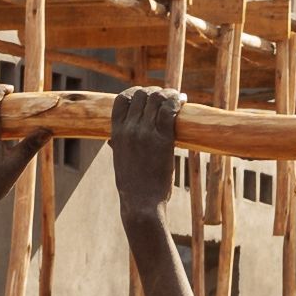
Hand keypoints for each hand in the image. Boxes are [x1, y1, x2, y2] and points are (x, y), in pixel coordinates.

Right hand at [111, 85, 183, 217]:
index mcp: (116, 133)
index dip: (134, 92)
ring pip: (156, 99)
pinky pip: (169, 111)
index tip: (146, 95)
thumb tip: (112, 141)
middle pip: (141, 95)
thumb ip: (116, 148)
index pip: (121, 99)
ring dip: (169, 93)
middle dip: (155, 92)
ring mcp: (145, 133)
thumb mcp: (119, 162)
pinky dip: (177, 101)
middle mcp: (129, 129)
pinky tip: (183, 101)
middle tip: (167, 96)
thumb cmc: (132, 186)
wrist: (141, 203)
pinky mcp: (163, 139)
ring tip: (178, 97)